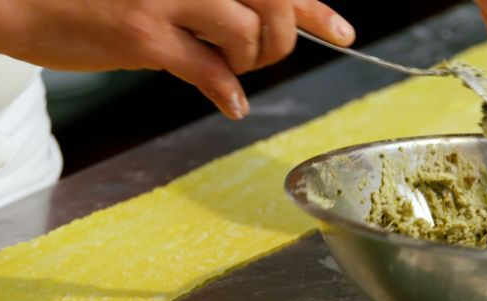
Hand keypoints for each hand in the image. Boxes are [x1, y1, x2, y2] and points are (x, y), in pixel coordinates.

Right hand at [0, 0, 354, 119]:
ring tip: (231, 73)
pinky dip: (228, 92)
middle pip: (274, 4)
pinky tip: (230, 103)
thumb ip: (201, 2)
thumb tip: (245, 29)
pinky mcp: (145, 33)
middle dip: (285, 39)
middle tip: (264, 57)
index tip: (341, 29)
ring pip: (250, 35)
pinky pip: (211, 70)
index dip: (315, 6)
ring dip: (251, 64)